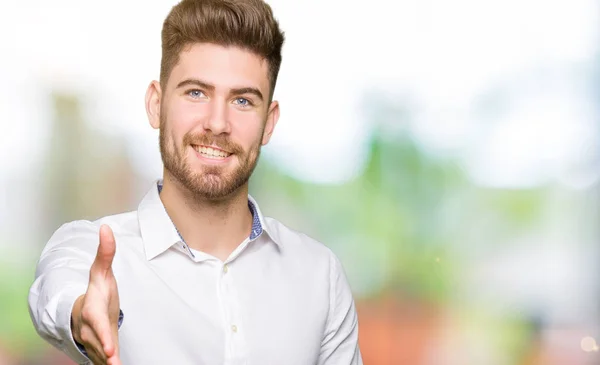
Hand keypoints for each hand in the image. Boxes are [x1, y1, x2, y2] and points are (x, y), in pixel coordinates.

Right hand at [71, 224, 121, 364]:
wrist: (83, 311)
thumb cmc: (96, 291)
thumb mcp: (101, 272)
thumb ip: (106, 253)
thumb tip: (105, 227)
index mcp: (91, 310)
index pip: (96, 323)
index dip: (103, 335)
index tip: (111, 348)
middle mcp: (89, 329)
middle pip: (99, 344)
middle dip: (106, 354)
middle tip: (114, 363)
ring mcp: (93, 342)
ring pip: (101, 356)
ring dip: (109, 362)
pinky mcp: (100, 351)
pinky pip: (104, 361)